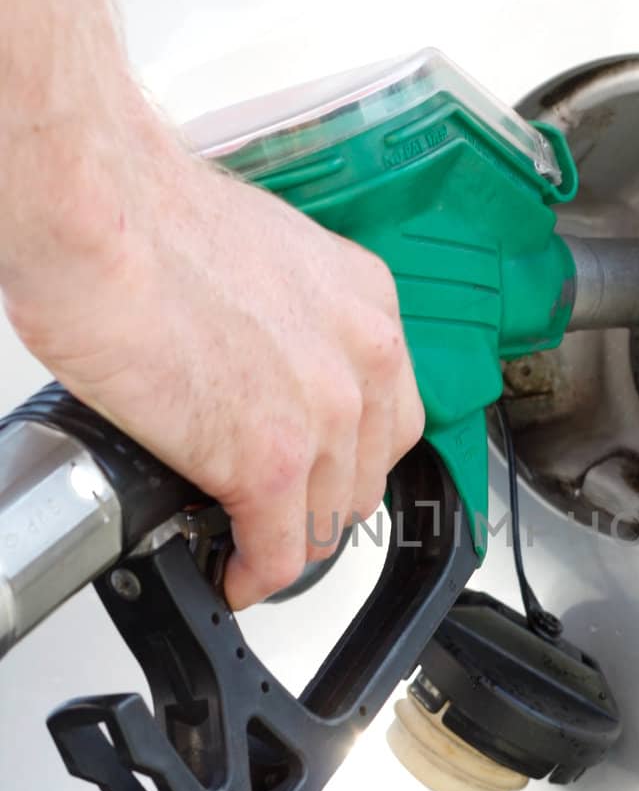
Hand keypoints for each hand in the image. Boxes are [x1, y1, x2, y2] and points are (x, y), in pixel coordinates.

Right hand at [3, 103, 424, 609]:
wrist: (98, 214)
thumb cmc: (148, 219)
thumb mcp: (262, 260)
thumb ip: (286, 321)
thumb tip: (260, 363)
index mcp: (366, 302)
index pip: (388, 412)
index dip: (348, 457)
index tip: (318, 475)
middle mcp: (363, 357)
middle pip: (365, 474)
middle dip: (321, 504)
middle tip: (278, 516)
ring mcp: (324, 414)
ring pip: (328, 522)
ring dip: (286, 542)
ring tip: (246, 546)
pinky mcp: (271, 462)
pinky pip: (280, 553)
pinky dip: (253, 575)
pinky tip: (231, 574)